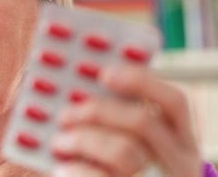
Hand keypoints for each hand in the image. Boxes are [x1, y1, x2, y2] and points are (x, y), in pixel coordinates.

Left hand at [50, 64, 201, 176]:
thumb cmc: (113, 167)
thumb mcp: (130, 141)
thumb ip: (119, 118)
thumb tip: (84, 90)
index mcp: (181, 141)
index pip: (174, 102)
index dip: (141, 82)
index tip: (105, 74)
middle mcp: (179, 162)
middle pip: (144, 122)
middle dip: (98, 112)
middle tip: (66, 113)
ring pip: (123, 151)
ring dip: (83, 140)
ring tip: (60, 142)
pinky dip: (77, 169)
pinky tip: (64, 167)